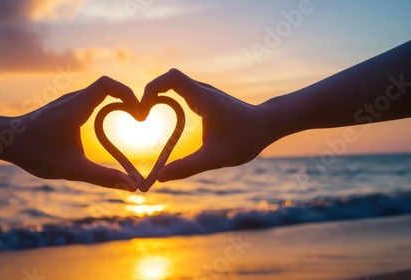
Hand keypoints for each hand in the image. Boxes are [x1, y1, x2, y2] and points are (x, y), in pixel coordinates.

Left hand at [6, 76, 139, 190]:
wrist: (5, 140)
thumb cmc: (34, 152)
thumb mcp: (71, 169)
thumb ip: (103, 177)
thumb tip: (131, 185)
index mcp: (75, 108)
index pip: (107, 85)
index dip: (128, 93)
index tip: (139, 112)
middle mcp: (73, 99)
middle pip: (108, 86)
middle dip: (129, 99)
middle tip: (140, 118)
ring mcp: (69, 100)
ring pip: (100, 91)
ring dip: (119, 101)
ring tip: (132, 119)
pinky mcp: (66, 106)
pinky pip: (93, 98)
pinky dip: (108, 105)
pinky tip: (111, 125)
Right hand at [142, 69, 274, 182]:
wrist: (269, 124)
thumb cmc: (247, 138)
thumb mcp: (216, 158)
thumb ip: (187, 167)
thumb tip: (160, 177)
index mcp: (204, 99)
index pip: (172, 78)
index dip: (152, 88)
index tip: (143, 109)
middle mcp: (203, 91)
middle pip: (168, 79)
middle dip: (149, 94)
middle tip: (141, 116)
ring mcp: (204, 93)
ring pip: (174, 84)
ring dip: (157, 96)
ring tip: (147, 116)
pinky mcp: (205, 98)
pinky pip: (180, 91)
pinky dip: (167, 100)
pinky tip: (164, 118)